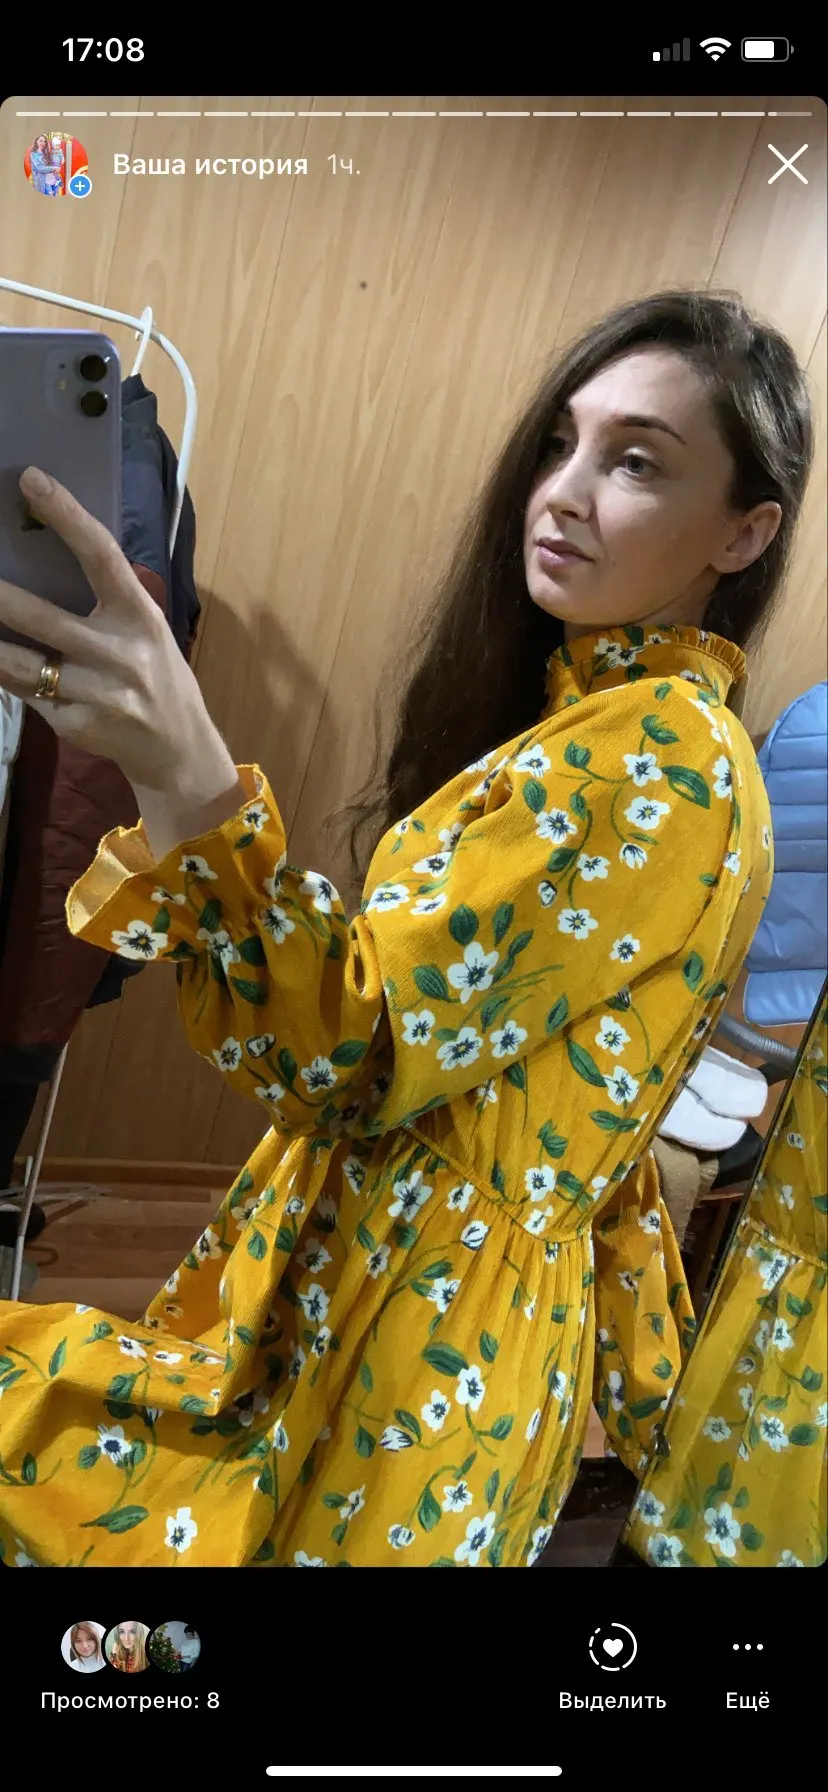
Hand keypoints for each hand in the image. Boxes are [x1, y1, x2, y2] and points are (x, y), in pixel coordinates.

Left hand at [0, 467, 237, 793]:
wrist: (179, 750)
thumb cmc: (158, 677)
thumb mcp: (146, 632)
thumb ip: (106, 604)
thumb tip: (41, 561)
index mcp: (140, 616)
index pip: (101, 555)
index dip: (67, 515)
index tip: (31, 480)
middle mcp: (120, 654)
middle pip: (42, 617)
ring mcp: (98, 694)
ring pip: (22, 664)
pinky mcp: (78, 725)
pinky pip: (28, 696)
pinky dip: (7, 678)